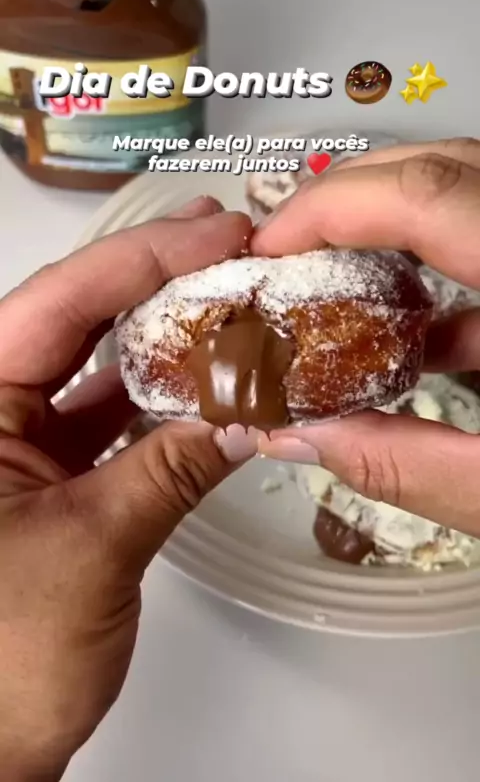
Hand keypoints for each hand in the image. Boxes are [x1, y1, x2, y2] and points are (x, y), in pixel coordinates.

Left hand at [0, 197, 255, 781]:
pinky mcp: (53, 478)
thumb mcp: (93, 548)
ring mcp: (21, 444)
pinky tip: (211, 379)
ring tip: (229, 295)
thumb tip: (249, 417)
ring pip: (98, 366)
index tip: (216, 235)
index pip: (57, 305)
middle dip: (155, 278)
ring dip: (165, 336)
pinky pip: (111, 420)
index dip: (142, 260)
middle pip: (78, 320)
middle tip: (229, 242)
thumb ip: (171, 470)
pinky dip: (163, 399)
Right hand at [252, 137, 479, 536]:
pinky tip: (427, 335)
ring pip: (470, 189)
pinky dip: (453, 268)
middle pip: (447, 167)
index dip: (334, 208)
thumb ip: (406, 465)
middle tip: (287, 252)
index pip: (430, 194)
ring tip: (335, 283)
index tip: (268, 248)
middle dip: (353, 196)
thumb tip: (300, 438)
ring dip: (398, 225)